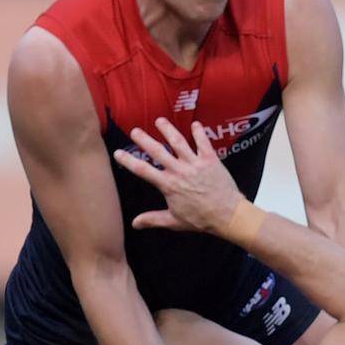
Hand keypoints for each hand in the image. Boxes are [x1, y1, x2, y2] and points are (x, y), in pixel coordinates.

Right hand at [113, 118, 242, 232]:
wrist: (226, 215)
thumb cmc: (201, 219)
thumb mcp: (174, 221)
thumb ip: (153, 219)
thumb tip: (134, 223)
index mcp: (168, 185)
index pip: (143, 170)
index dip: (128, 160)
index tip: (118, 152)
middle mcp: (179, 170)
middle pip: (158, 151)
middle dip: (144, 140)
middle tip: (134, 130)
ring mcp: (195, 163)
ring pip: (178, 142)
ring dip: (168, 130)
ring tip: (159, 121)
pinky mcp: (210, 160)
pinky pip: (203, 142)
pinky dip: (199, 132)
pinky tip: (195, 124)